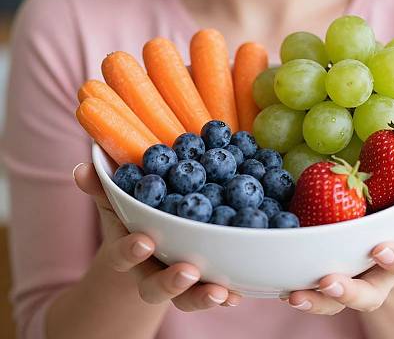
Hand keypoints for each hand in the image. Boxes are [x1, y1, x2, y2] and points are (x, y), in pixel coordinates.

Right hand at [73, 162, 241, 309]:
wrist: (144, 250)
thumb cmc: (130, 218)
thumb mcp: (115, 202)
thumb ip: (101, 187)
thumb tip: (80, 169)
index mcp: (130, 250)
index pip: (124, 254)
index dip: (131, 250)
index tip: (145, 241)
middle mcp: (152, 271)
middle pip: (155, 287)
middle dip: (170, 282)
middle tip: (187, 272)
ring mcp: (176, 281)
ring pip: (185, 298)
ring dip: (202, 296)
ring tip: (221, 292)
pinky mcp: (200, 284)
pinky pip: (212, 294)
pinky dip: (226, 296)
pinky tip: (238, 294)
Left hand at [282, 169, 393, 314]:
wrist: (380, 244)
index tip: (379, 248)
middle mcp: (375, 277)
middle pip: (368, 295)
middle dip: (350, 292)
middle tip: (330, 282)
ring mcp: (350, 281)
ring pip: (335, 302)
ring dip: (317, 301)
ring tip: (296, 295)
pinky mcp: (324, 279)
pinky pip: (312, 291)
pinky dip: (297, 289)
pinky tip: (280, 285)